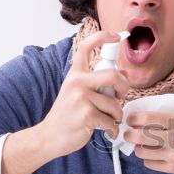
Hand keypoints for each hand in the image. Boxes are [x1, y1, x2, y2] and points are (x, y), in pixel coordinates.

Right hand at [36, 31, 130, 158]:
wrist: (48, 137)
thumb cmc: (67, 116)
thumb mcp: (77, 93)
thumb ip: (97, 83)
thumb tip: (124, 74)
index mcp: (75, 74)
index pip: (86, 47)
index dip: (103, 37)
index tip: (116, 36)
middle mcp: (77, 82)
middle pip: (113, 75)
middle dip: (124, 88)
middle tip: (122, 97)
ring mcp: (81, 98)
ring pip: (115, 103)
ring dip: (117, 116)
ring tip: (109, 121)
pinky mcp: (86, 114)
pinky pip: (111, 120)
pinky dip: (112, 129)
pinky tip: (106, 131)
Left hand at [125, 111, 173, 173]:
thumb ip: (169, 114)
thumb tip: (144, 110)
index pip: (147, 118)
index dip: (133, 118)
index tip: (130, 119)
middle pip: (140, 136)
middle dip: (129, 134)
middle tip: (128, 133)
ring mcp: (173, 155)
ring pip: (142, 152)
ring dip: (138, 148)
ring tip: (141, 145)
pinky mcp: (173, 169)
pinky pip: (150, 164)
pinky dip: (148, 159)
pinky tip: (153, 155)